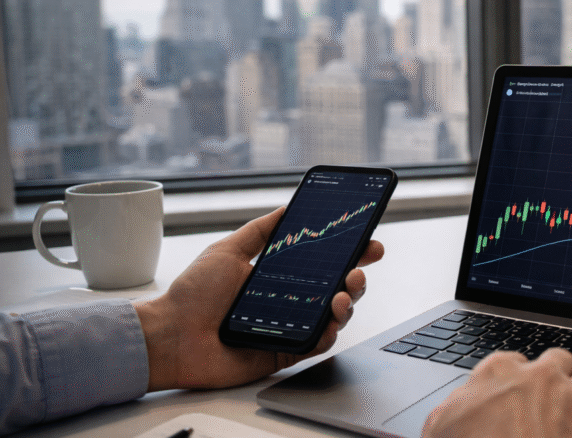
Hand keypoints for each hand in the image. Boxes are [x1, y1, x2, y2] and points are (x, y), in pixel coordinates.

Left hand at [132, 207, 384, 390]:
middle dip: (357, 276)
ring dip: (347, 303)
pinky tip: (330, 321)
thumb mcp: (228, 250)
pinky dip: (330, 332)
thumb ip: (261, 230)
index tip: (367, 242)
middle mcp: (290, 301)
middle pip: (338, 288)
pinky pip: (318, 344)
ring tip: (341, 295)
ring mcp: (291, 326)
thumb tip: (288, 207)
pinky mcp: (287, 352)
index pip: (324, 262)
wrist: (170, 336)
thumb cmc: (192, 295)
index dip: (350, 252)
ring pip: (335, 315)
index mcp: (280, 276)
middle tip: (358, 269)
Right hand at [423, 348, 571, 437]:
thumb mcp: (440, 430)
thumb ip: (451, 413)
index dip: (518, 382)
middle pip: (559, 361)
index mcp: (497, 374)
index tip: (517, 399)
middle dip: (560, 380)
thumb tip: (455, 412)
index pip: (511, 361)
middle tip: (555, 407)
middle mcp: (540, 378)